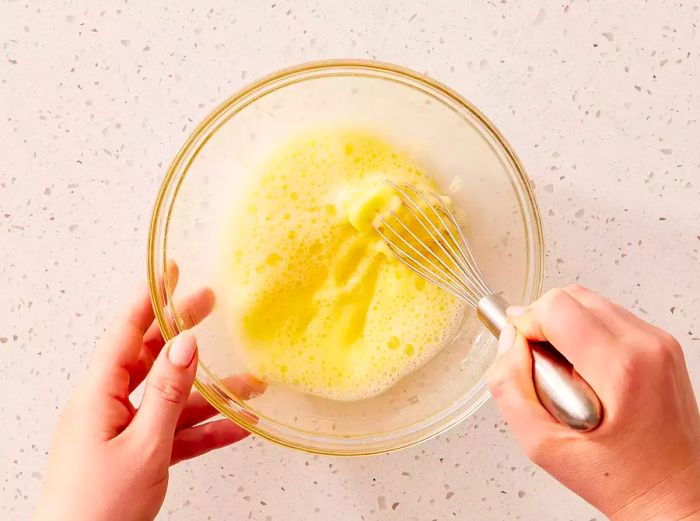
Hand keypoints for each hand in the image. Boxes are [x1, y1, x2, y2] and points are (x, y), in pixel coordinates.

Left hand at [33, 267, 262, 520]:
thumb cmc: (97, 509)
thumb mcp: (143, 445)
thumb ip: (167, 393)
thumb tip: (185, 345)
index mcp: (98, 395)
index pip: (125, 333)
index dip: (150, 299)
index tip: (169, 272)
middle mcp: (107, 407)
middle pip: (150, 358)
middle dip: (183, 333)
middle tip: (208, 305)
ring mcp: (123, 432)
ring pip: (171, 399)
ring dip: (210, 394)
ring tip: (248, 384)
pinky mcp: (137, 455)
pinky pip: (175, 433)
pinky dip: (205, 430)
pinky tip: (236, 428)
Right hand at [488, 285, 699, 520]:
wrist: (672, 494)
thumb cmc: (619, 478)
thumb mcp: (541, 445)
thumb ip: (510, 387)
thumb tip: (508, 343)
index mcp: (620, 367)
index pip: (556, 306)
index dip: (527, 325)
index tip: (523, 354)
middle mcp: (646, 346)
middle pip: (571, 296)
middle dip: (543, 324)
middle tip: (542, 366)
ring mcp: (659, 343)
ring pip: (589, 303)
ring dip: (564, 329)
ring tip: (566, 374)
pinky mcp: (662, 345)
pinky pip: (609, 318)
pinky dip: (586, 336)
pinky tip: (586, 373)